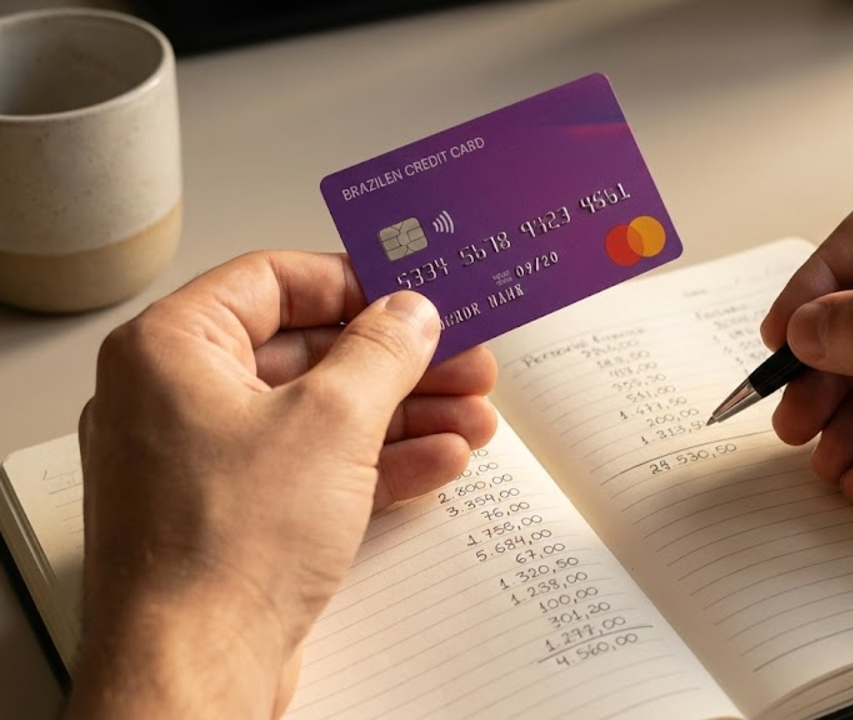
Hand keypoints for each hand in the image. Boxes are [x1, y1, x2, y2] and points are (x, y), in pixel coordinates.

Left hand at [67, 252, 497, 718]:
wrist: (197, 671)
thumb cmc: (225, 548)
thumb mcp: (332, 422)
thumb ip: (382, 352)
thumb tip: (409, 313)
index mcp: (172, 350)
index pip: (273, 280)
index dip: (355, 282)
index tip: (415, 293)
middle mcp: (179, 399)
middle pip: (309, 352)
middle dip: (400, 362)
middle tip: (462, 359)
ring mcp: (209, 462)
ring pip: (321, 415)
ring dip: (404, 414)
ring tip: (472, 414)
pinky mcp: (239, 516)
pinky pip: (315, 468)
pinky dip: (377, 462)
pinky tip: (439, 460)